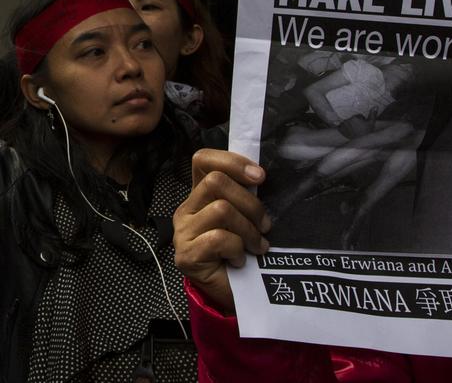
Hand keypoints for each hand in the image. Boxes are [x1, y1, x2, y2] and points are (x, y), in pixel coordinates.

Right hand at [173, 149, 270, 313]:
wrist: (237, 293)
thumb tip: (260, 175)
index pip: (203, 160)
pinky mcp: (186, 256)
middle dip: (250, 203)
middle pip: (216, 182)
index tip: (260, 177)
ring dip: (248, 229)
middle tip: (266, 225)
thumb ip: (245, 195)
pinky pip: (218, 238)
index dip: (232, 161)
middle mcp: (186, 210)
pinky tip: (239, 260)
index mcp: (201, 195)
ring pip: (220, 209)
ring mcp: (183, 233)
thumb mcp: (246, 217)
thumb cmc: (244, 251)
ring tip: (257, 246)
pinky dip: (237, 249)